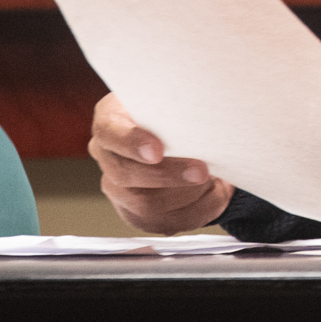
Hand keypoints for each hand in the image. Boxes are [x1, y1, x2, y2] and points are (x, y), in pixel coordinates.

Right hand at [89, 93, 233, 233]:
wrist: (185, 136)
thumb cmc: (176, 113)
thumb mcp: (174, 99)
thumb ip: (178, 102)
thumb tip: (207, 105)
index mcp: (110, 121)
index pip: (109, 132)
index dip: (131, 143)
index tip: (157, 151)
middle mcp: (107, 156)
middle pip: (126, 174)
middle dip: (169, 175)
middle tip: (202, 171)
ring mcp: (118, 189)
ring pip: (146, 204)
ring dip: (187, 194)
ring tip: (212, 179)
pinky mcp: (137, 214)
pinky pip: (164, 222)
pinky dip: (196, 210)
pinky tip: (212, 194)